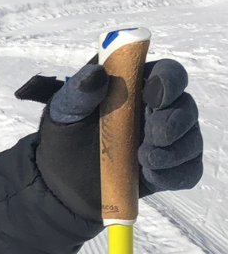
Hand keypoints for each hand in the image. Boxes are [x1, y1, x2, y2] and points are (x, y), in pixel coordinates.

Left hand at [19, 59, 202, 220]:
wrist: (62, 181)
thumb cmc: (65, 136)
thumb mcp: (62, 113)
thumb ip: (78, 92)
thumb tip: (97, 73)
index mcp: (136, 87)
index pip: (168, 73)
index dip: (169, 81)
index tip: (153, 96)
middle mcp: (159, 110)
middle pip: (186, 106)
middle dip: (173, 122)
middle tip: (151, 136)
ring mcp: (168, 141)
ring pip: (191, 140)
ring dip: (174, 151)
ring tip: (143, 160)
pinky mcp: (170, 170)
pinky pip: (188, 171)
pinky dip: (174, 174)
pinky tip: (150, 175)